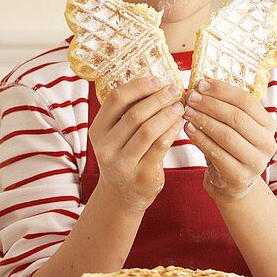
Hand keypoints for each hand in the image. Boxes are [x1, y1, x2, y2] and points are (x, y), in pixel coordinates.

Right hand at [89, 77, 183, 211]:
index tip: (158, 80)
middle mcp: (105, 148)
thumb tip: (156, 83)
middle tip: (175, 91)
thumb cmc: (124, 157)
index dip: (139, 86)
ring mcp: (122, 164)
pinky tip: (179, 123)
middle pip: (134, 114)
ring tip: (179, 106)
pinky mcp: (142, 175)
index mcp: (97, 131)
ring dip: (167, 114)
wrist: (122, 195)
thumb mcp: (115, 136)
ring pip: (148, 130)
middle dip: (158, 99)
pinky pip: (160, 146)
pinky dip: (172, 130)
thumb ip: (126, 114)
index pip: (116, 99)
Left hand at [182, 79, 276, 203]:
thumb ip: (224, 107)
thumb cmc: (230, 148)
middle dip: (210, 105)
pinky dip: (200, 139)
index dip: (223, 90)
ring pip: (227, 135)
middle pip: (237, 117)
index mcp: (267, 124)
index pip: (247, 101)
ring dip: (203, 121)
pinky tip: (188, 129)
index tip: (201, 83)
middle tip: (190, 98)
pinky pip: (217, 153)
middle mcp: (267, 143)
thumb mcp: (233, 126)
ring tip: (186, 111)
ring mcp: (255, 162)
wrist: (232, 184)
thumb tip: (201, 83)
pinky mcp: (239, 176)